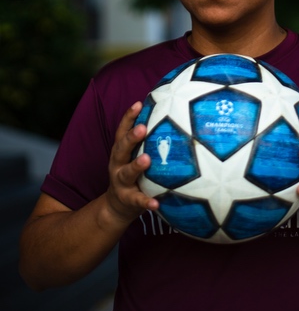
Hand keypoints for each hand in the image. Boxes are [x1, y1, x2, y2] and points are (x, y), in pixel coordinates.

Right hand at [104, 102, 159, 225]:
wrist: (117, 206)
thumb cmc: (132, 173)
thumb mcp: (133, 155)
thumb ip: (145, 141)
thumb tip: (169, 116)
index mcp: (120, 151)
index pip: (122, 131)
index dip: (129, 117)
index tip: (138, 104)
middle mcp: (117, 164)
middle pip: (122, 148)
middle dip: (131, 138)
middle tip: (142, 128)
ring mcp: (121, 183)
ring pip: (126, 173)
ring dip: (136, 166)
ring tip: (146, 159)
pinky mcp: (128, 200)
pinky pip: (137, 201)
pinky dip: (146, 202)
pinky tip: (155, 203)